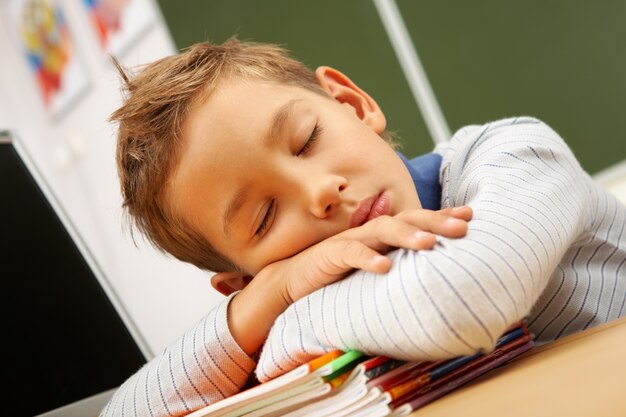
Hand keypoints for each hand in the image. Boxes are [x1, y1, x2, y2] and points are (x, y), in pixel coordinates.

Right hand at [220, 205, 471, 355]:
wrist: (293, 280)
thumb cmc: (337, 273)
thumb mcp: (372, 266)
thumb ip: (396, 260)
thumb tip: (431, 268)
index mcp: (382, 233)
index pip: (416, 219)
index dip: (442, 215)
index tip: (470, 215)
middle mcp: (369, 231)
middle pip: (406, 218)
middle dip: (435, 220)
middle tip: (463, 227)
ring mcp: (350, 241)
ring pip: (382, 230)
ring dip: (407, 236)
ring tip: (430, 244)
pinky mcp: (330, 255)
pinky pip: (351, 254)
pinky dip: (368, 259)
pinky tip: (385, 268)